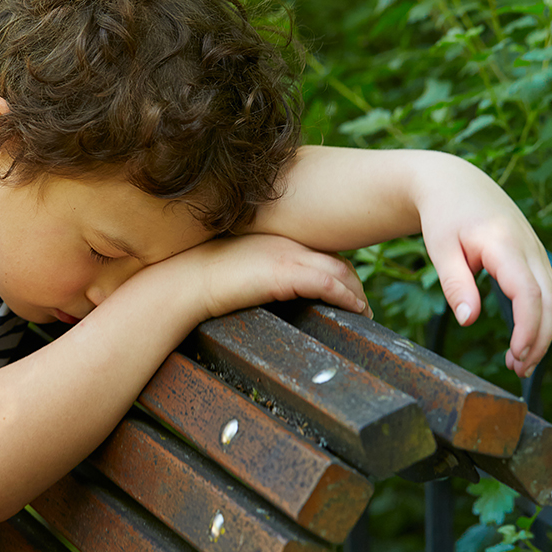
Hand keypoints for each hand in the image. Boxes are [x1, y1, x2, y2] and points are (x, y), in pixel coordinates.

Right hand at [162, 234, 370, 321]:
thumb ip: (264, 270)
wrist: (188, 280)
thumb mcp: (242, 267)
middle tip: (363, 306)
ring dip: (357, 294)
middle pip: (337, 260)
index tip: (349, 289)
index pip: (323, 250)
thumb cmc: (206, 278)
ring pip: (339, 271)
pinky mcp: (284, 273)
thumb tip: (272, 287)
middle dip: (355, 283)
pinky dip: (346, 297)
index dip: (341, 270)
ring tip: (363, 314)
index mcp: (280, 237)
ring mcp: (288, 256)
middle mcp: (289, 242)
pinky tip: (355, 310)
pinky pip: (327, 284)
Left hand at [414, 159, 551, 377]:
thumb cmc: (443, 215)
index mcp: (505, 243)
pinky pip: (546, 291)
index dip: (528, 328)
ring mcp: (536, 250)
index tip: (516, 355)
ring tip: (518, 363)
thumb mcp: (440, 249)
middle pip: (549, 301)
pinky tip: (522, 340)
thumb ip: (455, 284)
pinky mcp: (535, 256)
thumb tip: (469, 320)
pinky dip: (540, 318)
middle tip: (517, 369)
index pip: (528, 293)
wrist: (455, 183)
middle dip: (539, 340)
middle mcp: (529, 246)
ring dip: (542, 333)